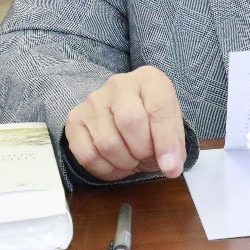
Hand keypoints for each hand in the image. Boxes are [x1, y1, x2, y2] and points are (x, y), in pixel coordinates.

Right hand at [63, 65, 185, 180]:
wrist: (122, 108)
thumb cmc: (150, 116)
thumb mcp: (170, 122)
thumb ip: (174, 144)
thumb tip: (171, 169)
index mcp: (148, 79)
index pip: (159, 107)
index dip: (166, 141)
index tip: (171, 167)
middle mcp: (118, 84)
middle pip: (130, 122)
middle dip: (143, 151)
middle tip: (148, 158)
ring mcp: (93, 101)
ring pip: (108, 143)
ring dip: (125, 163)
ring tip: (133, 160)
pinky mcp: (75, 119)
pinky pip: (88, 156)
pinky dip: (105, 170)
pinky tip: (117, 166)